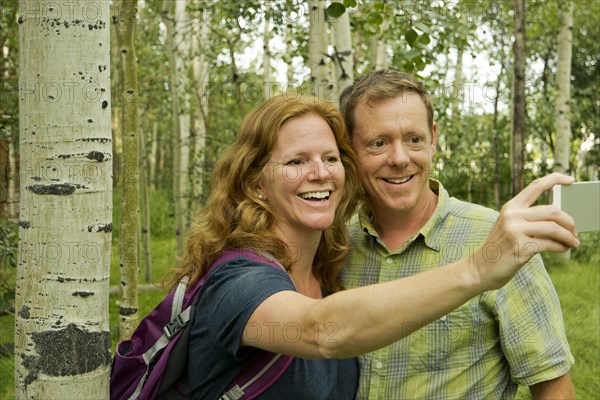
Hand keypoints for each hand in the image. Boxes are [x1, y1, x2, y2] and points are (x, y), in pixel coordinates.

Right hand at [473, 173, 579, 290]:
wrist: (480, 268)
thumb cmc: (500, 249)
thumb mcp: (510, 228)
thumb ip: (529, 220)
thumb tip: (561, 221)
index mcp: (511, 207)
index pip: (535, 186)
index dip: (555, 179)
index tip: (570, 179)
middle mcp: (512, 215)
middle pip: (552, 211)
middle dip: (569, 222)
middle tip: (574, 232)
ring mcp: (515, 231)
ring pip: (553, 228)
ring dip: (568, 236)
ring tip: (573, 243)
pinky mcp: (520, 247)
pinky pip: (550, 244)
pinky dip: (561, 247)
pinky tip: (563, 249)